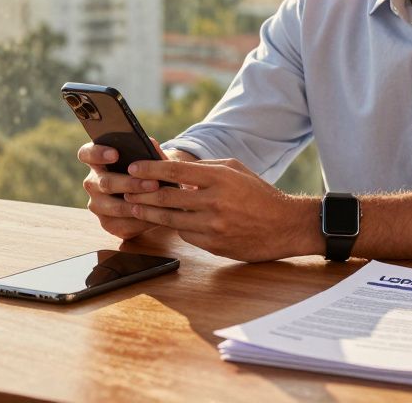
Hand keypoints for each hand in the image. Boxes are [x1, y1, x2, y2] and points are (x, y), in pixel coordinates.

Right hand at [78, 138, 165, 239]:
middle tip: (153, 183)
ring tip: (158, 199)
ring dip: (138, 203)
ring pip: (114, 207)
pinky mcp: (107, 223)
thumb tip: (149, 145)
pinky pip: (123, 224)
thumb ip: (148, 150)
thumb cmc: (149, 171)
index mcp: (97, 161)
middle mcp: (92, 183)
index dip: (97, 153)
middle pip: (105, 183)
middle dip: (131, 183)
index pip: (86, 154)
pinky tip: (156, 215)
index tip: (115, 154)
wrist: (154, 197)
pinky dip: (141, 220)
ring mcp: (97, 204)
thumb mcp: (150, 158)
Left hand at [123, 158, 319, 261]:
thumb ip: (205, 168)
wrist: (285, 225)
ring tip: (135, 206)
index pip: (175, 170)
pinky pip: (185, 235)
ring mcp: (214, 226)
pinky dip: (176, 227)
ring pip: (171, 219)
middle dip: (142, 192)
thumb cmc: (258, 193)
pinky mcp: (214, 245)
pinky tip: (168, 221)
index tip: (133, 167)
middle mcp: (215, 201)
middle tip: (125, 188)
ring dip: (150, 212)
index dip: (150, 168)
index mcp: (220, 177)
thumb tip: (175, 170)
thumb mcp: (235, 170)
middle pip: (167, 196)